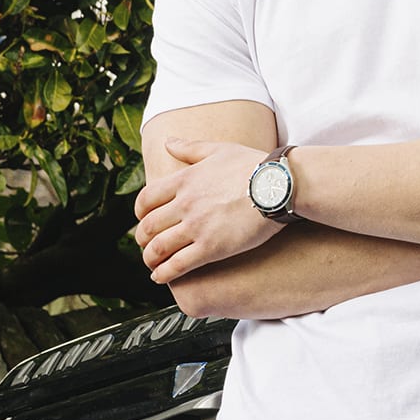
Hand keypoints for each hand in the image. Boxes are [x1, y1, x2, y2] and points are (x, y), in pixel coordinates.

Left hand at [134, 138, 282, 282]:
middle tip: (146, 244)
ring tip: (152, 264)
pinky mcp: (211, 247)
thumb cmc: (253, 165)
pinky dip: (163, 274)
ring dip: (150, 258)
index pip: (146, 199)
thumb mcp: (219, 150)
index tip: (143, 219)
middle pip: (149, 226)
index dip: (140, 212)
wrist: (279, 185)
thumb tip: (168, 142)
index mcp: (185, 180)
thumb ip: (190, 148)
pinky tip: (160, 277)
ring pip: (158, 248)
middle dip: (142, 238)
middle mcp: (185, 203)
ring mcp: (197, 226)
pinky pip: (178, 265)